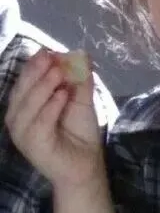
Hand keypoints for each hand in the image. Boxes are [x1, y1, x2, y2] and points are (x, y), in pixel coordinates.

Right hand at [6, 49, 104, 187]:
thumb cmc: (79, 130)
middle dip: (36, 72)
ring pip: (27, 106)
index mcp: (25, 105)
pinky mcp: (33, 145)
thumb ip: (79, 79)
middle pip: (22, 91)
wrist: (86, 161)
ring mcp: (23, 133)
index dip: (34, 66)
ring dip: (43, 87)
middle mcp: (19, 118)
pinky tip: (62, 96)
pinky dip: (50, 108)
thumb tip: (82, 53)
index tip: (47, 51)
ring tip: (59, 72)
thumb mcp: (81, 99)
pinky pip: (39, 124)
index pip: (24, 82)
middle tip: (51, 57)